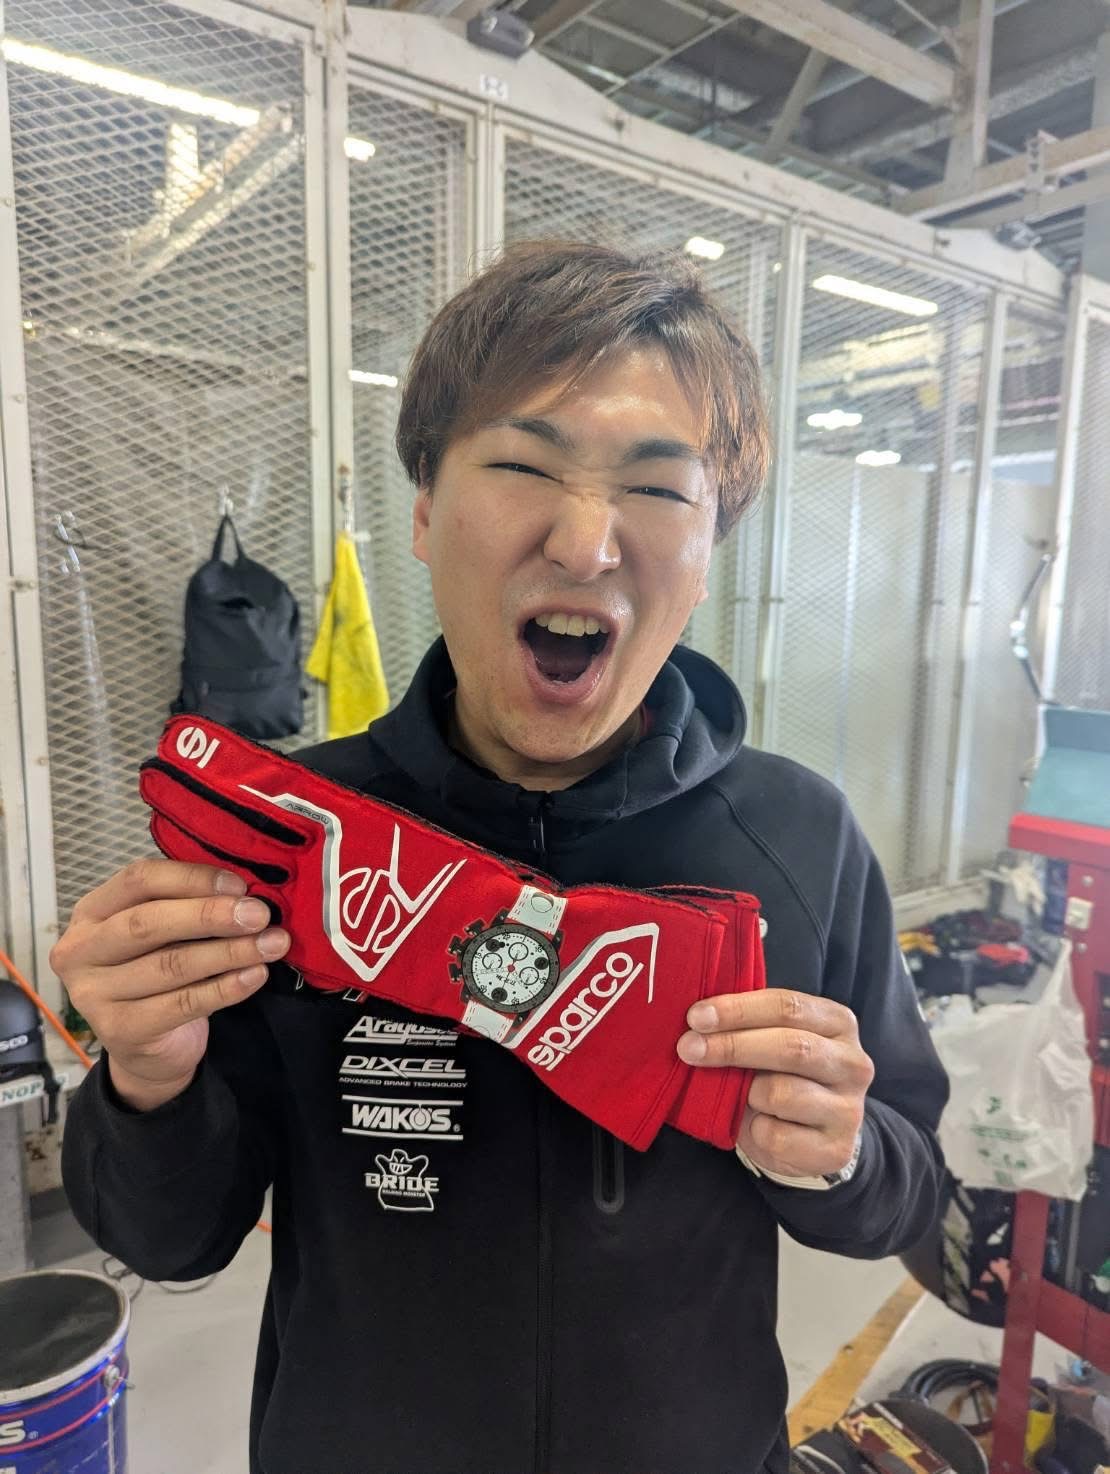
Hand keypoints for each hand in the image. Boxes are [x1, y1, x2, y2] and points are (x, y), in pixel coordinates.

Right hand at [51, 859, 289, 1110]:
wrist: (147, 1049)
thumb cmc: (158, 973)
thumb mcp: (166, 933)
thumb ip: (191, 907)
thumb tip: (246, 894)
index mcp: (92, 911)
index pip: (138, 880)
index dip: (192, 879)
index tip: (239, 885)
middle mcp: (82, 950)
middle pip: (148, 923)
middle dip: (210, 916)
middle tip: (259, 915)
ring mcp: (93, 993)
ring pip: (170, 965)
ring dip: (229, 952)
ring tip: (271, 945)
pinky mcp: (119, 1031)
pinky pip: (182, 1004)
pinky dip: (225, 989)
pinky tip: (256, 976)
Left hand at [676, 990, 873, 1177]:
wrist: (817, 1136)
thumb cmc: (784, 1074)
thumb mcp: (773, 1039)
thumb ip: (748, 1025)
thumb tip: (697, 1022)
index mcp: (838, 1023)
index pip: (787, 1006)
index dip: (738, 1010)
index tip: (696, 1017)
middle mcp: (852, 1063)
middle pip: (789, 1047)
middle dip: (732, 1046)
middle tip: (688, 1048)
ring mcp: (849, 1109)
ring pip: (780, 1093)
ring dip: (745, 1094)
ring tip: (740, 1095)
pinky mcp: (835, 1149)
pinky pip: (776, 1135)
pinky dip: (753, 1130)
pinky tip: (758, 1124)